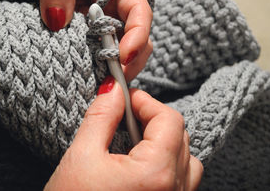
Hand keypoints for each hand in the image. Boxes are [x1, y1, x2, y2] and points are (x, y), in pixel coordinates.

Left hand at [27, 0, 152, 79]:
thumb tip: (58, 21)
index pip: (139, 11)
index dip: (139, 35)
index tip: (124, 55)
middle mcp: (116, 5)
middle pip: (139, 36)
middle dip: (132, 60)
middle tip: (113, 80)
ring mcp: (105, 20)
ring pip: (124, 48)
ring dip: (118, 67)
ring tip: (103, 84)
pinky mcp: (91, 32)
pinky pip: (102, 52)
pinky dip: (100, 67)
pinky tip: (92, 78)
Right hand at [44, 76, 203, 190]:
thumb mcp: (81, 157)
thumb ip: (101, 116)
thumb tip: (113, 89)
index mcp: (156, 174)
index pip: (170, 120)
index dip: (147, 102)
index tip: (127, 100)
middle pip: (181, 137)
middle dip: (154, 120)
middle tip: (126, 118)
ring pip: (188, 159)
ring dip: (165, 143)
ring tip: (135, 143)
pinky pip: (183, 180)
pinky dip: (168, 164)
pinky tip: (140, 166)